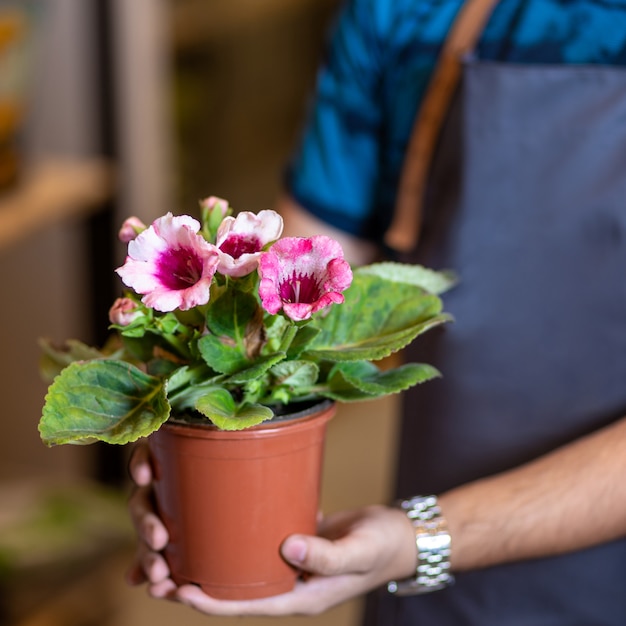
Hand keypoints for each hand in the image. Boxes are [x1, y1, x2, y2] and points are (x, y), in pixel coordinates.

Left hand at [126, 443, 416, 615]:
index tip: (179, 590)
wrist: (397, 535)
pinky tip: (207, 525)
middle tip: (154, 573)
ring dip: (202, 562)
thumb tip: (288, 548)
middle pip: (231, 590)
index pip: (246, 605)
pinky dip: (226, 540)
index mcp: (299, 596)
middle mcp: (286, 583)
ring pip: (235, 569)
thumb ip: (327, 554)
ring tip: (165, 553)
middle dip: (192, 585)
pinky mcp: (286, 541)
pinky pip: (250, 545)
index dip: (211, 601)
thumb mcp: (359, 550)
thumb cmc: (381, 545)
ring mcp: (285, 564)